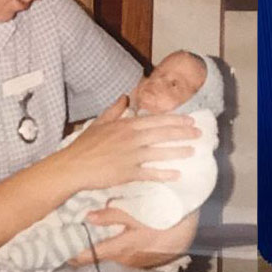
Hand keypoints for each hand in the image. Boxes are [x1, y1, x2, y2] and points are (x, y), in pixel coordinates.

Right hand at [57, 96, 199, 189]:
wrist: (72, 166)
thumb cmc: (84, 146)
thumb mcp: (99, 123)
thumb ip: (114, 111)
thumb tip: (125, 96)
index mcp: (126, 126)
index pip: (156, 120)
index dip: (175, 119)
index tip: (190, 120)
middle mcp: (131, 139)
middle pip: (162, 133)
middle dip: (183, 133)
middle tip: (199, 134)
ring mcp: (130, 156)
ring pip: (159, 152)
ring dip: (178, 151)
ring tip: (193, 151)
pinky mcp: (127, 173)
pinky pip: (149, 173)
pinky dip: (163, 174)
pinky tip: (176, 174)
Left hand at [67, 207, 196, 268]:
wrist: (193, 227)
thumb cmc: (166, 216)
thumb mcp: (141, 213)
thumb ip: (114, 215)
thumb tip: (88, 217)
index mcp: (123, 248)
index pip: (92, 255)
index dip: (75, 256)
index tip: (60, 253)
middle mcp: (128, 260)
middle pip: (101, 261)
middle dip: (85, 256)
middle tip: (68, 249)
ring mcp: (139, 262)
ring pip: (114, 261)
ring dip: (102, 255)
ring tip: (86, 247)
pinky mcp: (148, 261)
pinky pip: (127, 260)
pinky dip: (117, 254)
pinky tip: (114, 245)